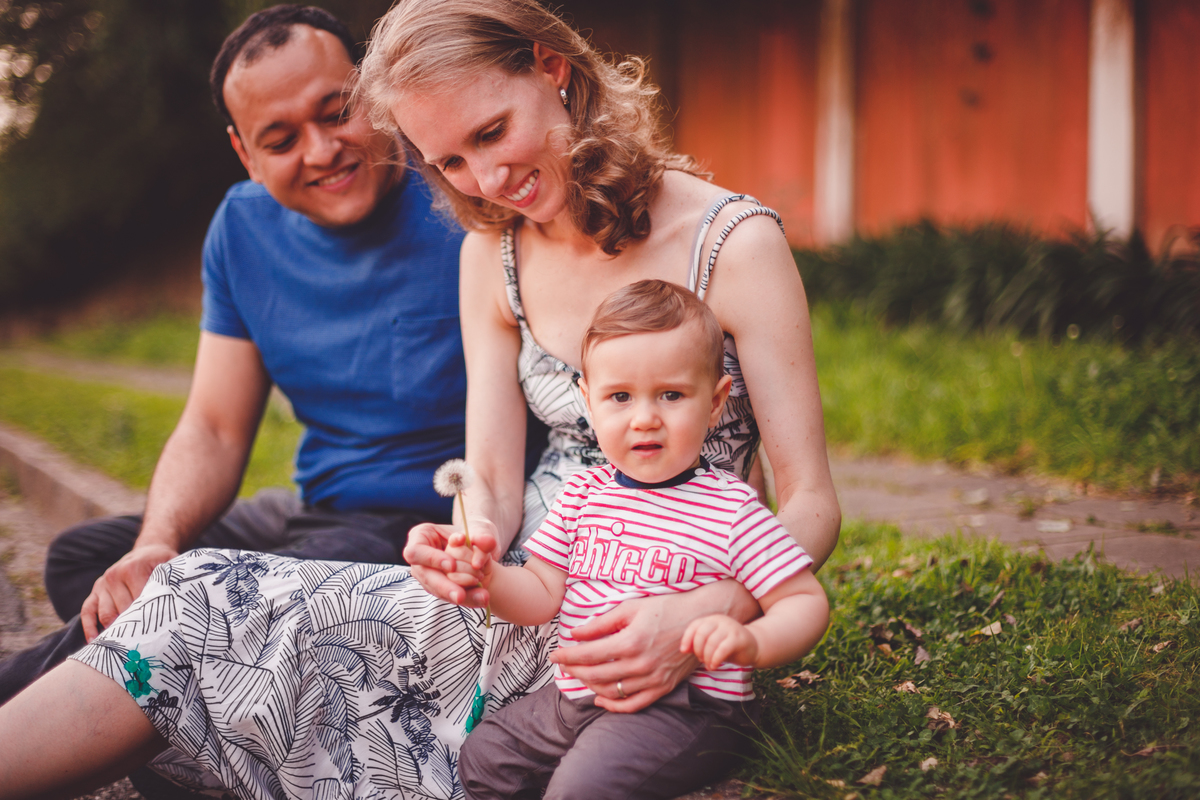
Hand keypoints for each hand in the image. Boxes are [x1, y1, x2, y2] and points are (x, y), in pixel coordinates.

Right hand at [80, 543, 178, 641]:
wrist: (148, 550)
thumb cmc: (162, 562)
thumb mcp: (171, 564)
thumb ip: (172, 578)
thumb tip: (180, 596)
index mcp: (133, 569)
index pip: (138, 600)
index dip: (147, 617)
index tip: (155, 634)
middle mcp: (114, 576)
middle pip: (121, 610)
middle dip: (131, 627)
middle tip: (141, 646)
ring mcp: (102, 584)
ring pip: (105, 614)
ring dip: (113, 630)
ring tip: (122, 648)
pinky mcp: (95, 591)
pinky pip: (87, 611)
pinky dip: (89, 627)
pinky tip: (94, 641)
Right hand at [404, 522, 497, 606]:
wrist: (480, 548)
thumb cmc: (474, 532)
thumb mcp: (480, 529)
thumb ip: (482, 534)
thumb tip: (488, 542)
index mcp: (422, 535)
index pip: (416, 551)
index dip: (432, 559)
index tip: (452, 565)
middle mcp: (420, 558)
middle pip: (425, 575)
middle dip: (444, 586)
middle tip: (461, 595)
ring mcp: (428, 576)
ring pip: (438, 590)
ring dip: (460, 594)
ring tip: (482, 596)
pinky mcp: (439, 589)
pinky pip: (452, 597)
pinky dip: (468, 598)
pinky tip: (482, 598)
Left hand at [550, 594, 699, 712]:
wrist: (703, 618)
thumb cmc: (666, 607)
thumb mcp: (631, 607)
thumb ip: (601, 623)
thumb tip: (575, 633)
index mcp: (631, 641)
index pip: (589, 654)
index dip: (567, 656)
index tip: (554, 656)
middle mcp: (641, 664)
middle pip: (596, 675)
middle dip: (575, 671)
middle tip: (563, 666)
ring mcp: (653, 679)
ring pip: (612, 692)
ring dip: (590, 687)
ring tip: (579, 677)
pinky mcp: (663, 687)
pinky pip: (634, 704)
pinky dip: (614, 706)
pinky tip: (600, 700)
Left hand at [681, 614, 758, 669]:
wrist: (753, 647)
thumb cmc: (728, 646)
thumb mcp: (712, 643)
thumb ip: (698, 644)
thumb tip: (683, 649)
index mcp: (712, 619)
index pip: (695, 625)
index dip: (687, 638)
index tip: (684, 651)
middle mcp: (721, 620)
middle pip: (701, 633)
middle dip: (698, 649)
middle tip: (701, 659)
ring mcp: (730, 628)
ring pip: (711, 642)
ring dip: (707, 657)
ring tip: (709, 665)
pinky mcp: (739, 638)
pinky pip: (722, 649)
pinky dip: (715, 660)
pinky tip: (714, 666)